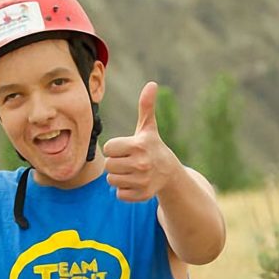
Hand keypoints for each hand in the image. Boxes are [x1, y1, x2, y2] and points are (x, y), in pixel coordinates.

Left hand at [103, 82, 183, 201]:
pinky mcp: (142, 195)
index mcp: (138, 145)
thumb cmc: (153, 147)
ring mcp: (142, 180)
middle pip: (108, 165)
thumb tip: (152, 84)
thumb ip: (146, 107)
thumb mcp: (148, 128)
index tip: (127, 148)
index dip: (115, 148)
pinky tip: (135, 183)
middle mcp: (141, 163)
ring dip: (118, 176)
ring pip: (111, 180)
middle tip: (129, 161)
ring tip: (131, 172)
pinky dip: (124, 190)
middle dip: (116, 163)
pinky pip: (119, 194)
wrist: (169, 173)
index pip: (109, 148)